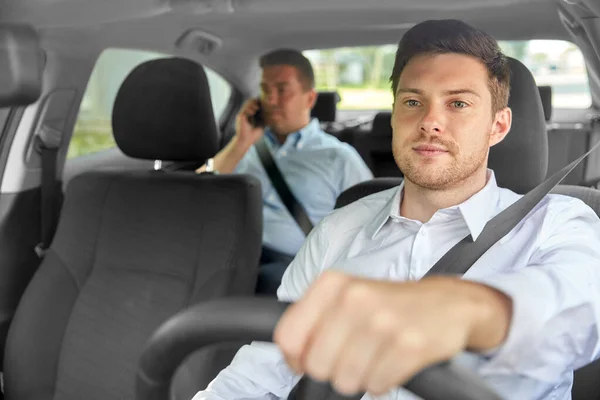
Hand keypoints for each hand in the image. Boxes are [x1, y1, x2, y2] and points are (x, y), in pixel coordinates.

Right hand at [234, 98, 264, 149]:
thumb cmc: (254, 135)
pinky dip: (249, 109)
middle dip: (256, 101)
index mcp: (252, 114)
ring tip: (257, 108)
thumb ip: (265, 118)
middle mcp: (247, 113)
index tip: (266, 104)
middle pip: (251, 102)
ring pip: (247, 104)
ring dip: (252, 104)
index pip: (256, 104)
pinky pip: (244, 109)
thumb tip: (273, 113)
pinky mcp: (240, 116)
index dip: (261, 102)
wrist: (246, 141)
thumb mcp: (262, 125)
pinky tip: (253, 112)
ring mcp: (243, 114)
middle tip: (261, 104)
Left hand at [273, 270, 510, 396]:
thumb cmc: (388, 303)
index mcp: (333, 284)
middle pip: (316, 364)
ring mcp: (384, 321)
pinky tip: (391, 362)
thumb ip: (313, 320)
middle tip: (351, 356)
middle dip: (331, 370)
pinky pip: (376, 386)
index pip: (288, 335)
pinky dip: (382, 382)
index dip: (294, 357)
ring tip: (374, 357)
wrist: (447, 302)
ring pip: (345, 379)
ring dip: (358, 378)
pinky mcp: (410, 345)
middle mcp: (355, 299)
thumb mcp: (346, 296)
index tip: (308, 357)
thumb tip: (292, 357)